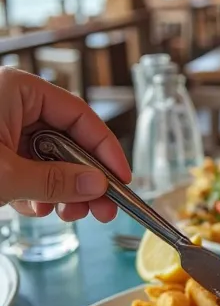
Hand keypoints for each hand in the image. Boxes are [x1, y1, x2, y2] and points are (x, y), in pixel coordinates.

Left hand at [0, 67, 130, 221]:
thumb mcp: (6, 174)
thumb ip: (53, 181)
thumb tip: (98, 185)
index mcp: (18, 90)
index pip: (78, 115)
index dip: (104, 149)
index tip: (121, 179)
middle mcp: (13, 105)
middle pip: (67, 140)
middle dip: (84, 179)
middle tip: (104, 209)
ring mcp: (3, 128)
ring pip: (49, 159)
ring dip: (62, 191)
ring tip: (68, 214)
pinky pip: (28, 169)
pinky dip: (36, 192)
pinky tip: (37, 209)